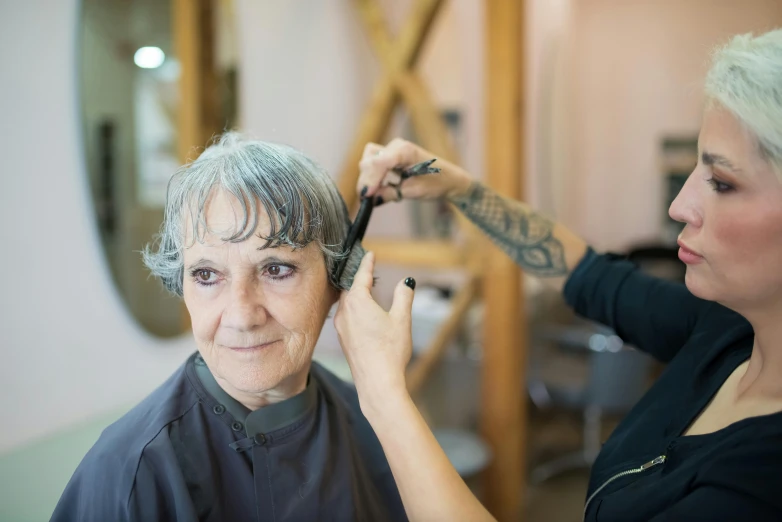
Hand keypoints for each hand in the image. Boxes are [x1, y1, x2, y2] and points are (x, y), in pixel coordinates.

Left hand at [333, 252, 415, 414]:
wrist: (377, 382)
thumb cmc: (390, 350)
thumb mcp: (401, 319)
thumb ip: (403, 297)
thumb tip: (406, 282)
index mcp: (357, 302)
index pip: (361, 276)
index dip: (367, 264)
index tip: (370, 254)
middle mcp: (345, 312)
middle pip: (350, 288)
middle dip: (359, 278)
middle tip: (368, 269)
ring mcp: (341, 327)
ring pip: (346, 303)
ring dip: (355, 294)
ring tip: (366, 289)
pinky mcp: (344, 340)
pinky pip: (346, 316)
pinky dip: (354, 309)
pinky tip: (363, 314)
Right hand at [357, 138, 471, 203]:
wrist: (450, 179)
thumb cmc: (437, 183)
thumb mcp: (413, 192)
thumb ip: (390, 193)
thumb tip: (371, 199)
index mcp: (405, 151)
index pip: (378, 163)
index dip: (369, 180)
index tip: (366, 196)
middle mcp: (396, 146)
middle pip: (369, 160)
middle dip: (367, 180)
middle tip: (369, 199)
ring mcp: (393, 149)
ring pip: (368, 160)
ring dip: (368, 178)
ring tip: (375, 193)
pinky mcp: (391, 156)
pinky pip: (374, 163)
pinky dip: (373, 176)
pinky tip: (379, 188)